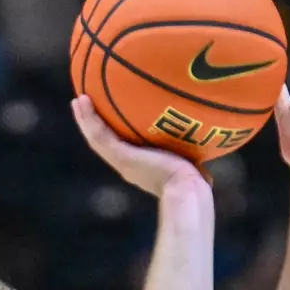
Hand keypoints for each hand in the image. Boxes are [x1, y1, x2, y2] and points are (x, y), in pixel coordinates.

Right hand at [72, 95, 206, 198]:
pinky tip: (82, 99)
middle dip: (96, 125)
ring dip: (86, 119)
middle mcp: (127, 164)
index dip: (116, 134)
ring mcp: (121, 161)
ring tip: (78, 100)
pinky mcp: (119, 156)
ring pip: (97, 137)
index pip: (124, 147)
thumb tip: (211, 140)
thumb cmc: (195, 183)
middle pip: (106, 141)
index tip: (113, 119)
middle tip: (87, 107)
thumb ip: (197, 150)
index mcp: (140, 166)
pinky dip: (88, 118)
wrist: (185, 191)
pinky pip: (98, 134)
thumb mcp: (194, 163)